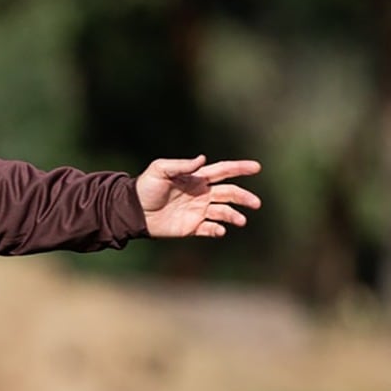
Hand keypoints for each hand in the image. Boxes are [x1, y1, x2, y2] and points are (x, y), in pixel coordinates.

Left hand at [136, 155, 261, 237]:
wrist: (133, 211)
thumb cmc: (145, 187)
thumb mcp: (160, 170)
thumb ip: (181, 165)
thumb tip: (203, 159)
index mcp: (197, 178)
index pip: (223, 171)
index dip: (240, 168)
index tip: (257, 167)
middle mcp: (201, 194)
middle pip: (229, 194)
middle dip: (244, 197)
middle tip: (256, 203)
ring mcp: (198, 211)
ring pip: (224, 212)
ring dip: (234, 216)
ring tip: (240, 220)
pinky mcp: (191, 227)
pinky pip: (210, 229)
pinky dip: (217, 230)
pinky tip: (220, 231)